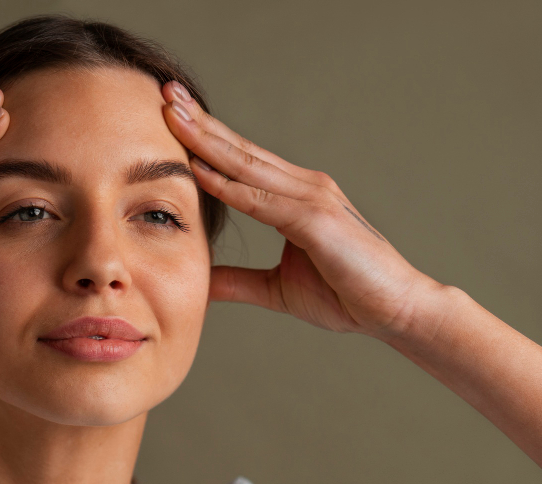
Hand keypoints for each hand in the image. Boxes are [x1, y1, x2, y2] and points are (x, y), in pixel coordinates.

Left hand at [160, 80, 444, 342]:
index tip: (171, 115)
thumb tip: (201, 281)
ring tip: (173, 116)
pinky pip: (261, 201)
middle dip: (201, 122)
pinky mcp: (316, 221)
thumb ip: (237, 282)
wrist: (396, 310)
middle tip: (165, 93)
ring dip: (207, 141)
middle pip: (241, 150)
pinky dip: (228, 185)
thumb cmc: (346, 295)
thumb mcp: (277, 289)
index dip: (206, 137)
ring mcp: (312, 199)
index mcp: (295, 196)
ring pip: (247, 165)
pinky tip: (199, 170)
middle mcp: (304, 187)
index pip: (241, 160)